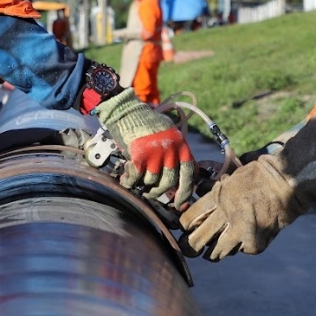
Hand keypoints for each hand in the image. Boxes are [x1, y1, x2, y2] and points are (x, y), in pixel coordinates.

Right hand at [94, 88, 195, 208]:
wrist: (127, 111)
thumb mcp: (170, 135)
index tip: (181, 204)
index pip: (189, 174)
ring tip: (137, 182)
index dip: (186, 192)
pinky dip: (130, 182)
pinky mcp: (139, 157)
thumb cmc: (147, 124)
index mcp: (181, 145)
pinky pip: (136, 179)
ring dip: (143, 185)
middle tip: (152, 193)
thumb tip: (186, 178)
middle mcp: (171, 151)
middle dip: (161, 192)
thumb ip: (178, 154)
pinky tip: (126, 180)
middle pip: (170, 182)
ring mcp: (155, 154)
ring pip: (152, 182)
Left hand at [178, 156, 303, 260]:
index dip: (183, 226)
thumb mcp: (232, 176)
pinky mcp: (255, 243)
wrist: (289, 181)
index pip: (189, 219)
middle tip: (188, 249)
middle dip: (190, 247)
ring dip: (214, 251)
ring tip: (213, 250)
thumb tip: (198, 191)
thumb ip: (214, 188)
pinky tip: (247, 236)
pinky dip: (242, 246)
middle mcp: (226, 216)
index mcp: (218, 197)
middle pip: (196, 241)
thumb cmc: (260, 174)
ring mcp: (241, 231)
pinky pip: (241, 251)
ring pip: (216, 253)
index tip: (184, 229)